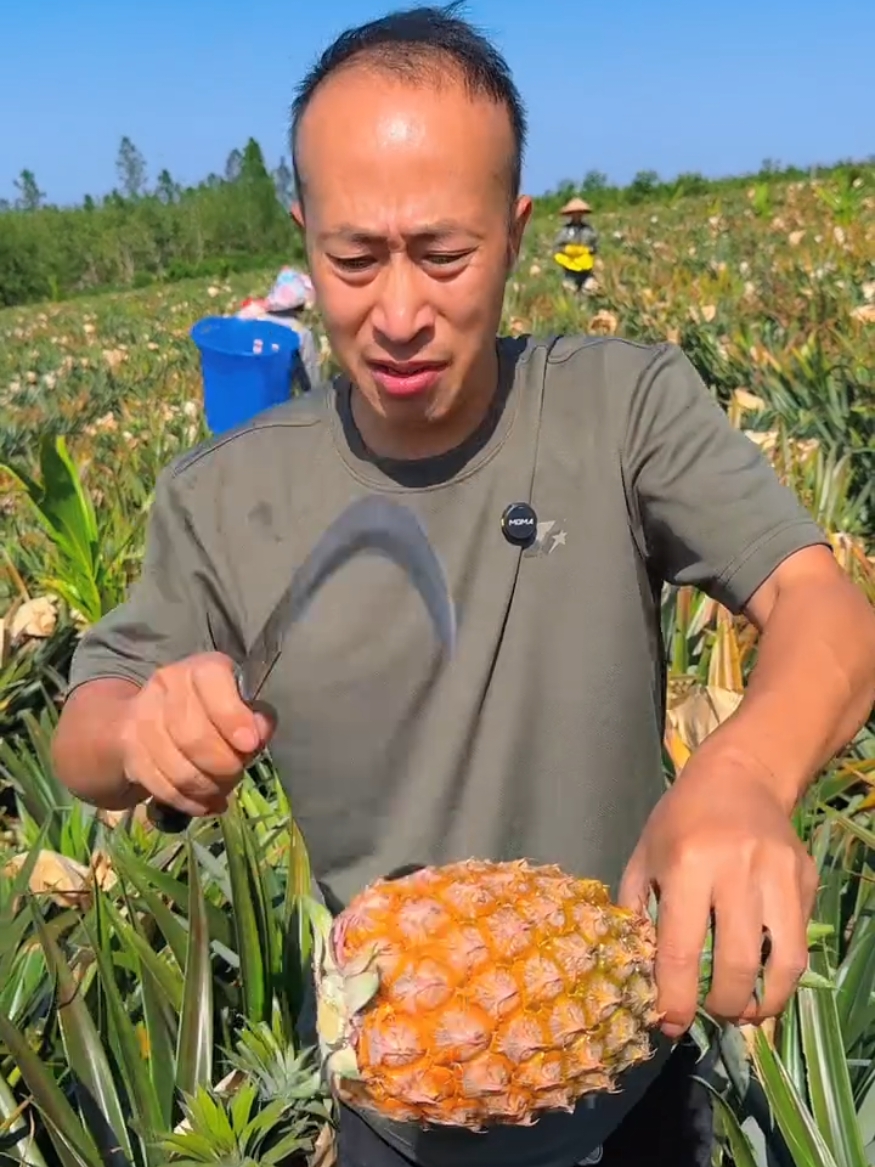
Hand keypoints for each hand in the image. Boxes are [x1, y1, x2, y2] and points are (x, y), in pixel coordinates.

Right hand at [119, 652, 273, 817]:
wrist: (152, 712)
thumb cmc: (212, 709)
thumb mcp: (240, 703)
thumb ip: (256, 716)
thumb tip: (260, 731)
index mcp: (200, 668)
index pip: (212, 683)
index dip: (232, 717)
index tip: (249, 744)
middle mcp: (166, 685)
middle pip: (193, 736)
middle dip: (223, 765)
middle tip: (237, 773)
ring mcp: (143, 718)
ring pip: (178, 769)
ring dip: (207, 788)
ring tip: (222, 791)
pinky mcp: (130, 751)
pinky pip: (162, 787)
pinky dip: (188, 802)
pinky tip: (204, 804)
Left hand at [618, 748, 818, 1038]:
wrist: (739, 775)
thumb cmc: (681, 818)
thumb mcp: (645, 855)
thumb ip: (636, 910)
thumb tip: (637, 971)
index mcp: (688, 864)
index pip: (682, 949)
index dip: (676, 998)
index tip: (670, 1024)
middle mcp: (737, 870)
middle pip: (736, 964)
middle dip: (722, 1006)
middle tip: (711, 1013)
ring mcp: (778, 874)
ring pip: (783, 962)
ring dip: (763, 1001)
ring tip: (744, 1010)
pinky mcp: (806, 878)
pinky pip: (800, 941)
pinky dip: (784, 973)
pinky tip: (764, 978)